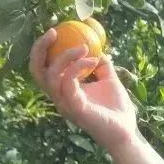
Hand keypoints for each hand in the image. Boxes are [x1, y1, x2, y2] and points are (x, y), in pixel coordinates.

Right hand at [29, 28, 139, 154]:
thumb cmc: (117, 109)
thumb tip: (100, 49)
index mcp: (63, 91)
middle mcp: (59, 98)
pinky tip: (93, 61)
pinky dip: (77, 68)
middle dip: (40, 49)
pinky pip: (68, 84)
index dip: (42, 50)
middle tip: (54, 32)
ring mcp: (65, 104)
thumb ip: (102, 66)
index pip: (42, 69)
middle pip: (36, 72)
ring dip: (66, 57)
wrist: (127, 131)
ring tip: (85, 49)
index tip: (55, 32)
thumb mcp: (109, 80)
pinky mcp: (75, 109)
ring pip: (51, 76)